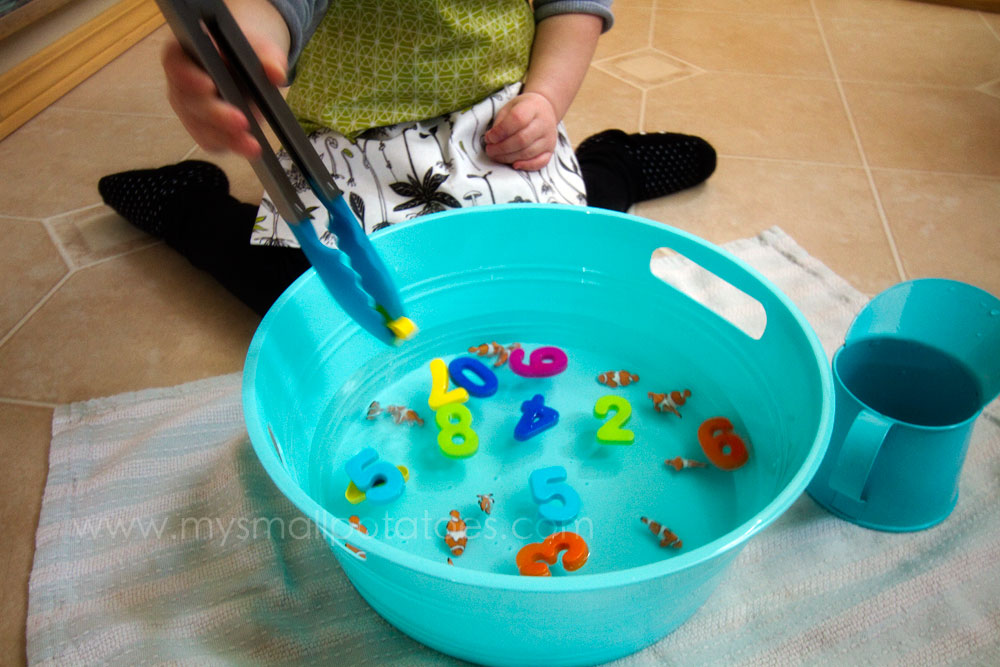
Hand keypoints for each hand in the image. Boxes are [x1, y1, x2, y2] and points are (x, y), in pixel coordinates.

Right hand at [162, 1, 288, 157]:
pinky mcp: (202, 128)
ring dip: (225, 137)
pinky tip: (249, 149)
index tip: (209, 86)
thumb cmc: (245, 51)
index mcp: (184, 53)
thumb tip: (276, 73)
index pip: (175, 64)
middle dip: (216, 115)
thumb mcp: (260, 49)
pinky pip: (210, 141)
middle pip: (189, 102)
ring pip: (199, 126)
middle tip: (241, 122)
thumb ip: (268, 57)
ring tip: (251, 144)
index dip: (188, 76)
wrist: (248, 68)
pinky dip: (230, 145)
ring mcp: (188, 108)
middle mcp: (180, 83)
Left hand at [483, 92, 558, 170]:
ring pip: (528, 152)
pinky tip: (514, 165)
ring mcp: (549, 138)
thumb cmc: (522, 109)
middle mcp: (544, 123)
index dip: (501, 131)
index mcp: (532, 108)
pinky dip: (527, 166)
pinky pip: (540, 162)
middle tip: (489, 150)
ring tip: (496, 156)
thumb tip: (491, 140)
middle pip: (522, 139)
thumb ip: (500, 123)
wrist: (544, 110)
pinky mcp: (551, 150)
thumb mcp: (509, 108)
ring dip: (509, 158)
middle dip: (502, 148)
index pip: (517, 119)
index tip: (489, 138)